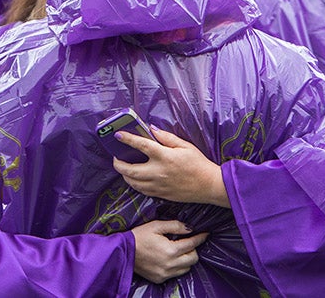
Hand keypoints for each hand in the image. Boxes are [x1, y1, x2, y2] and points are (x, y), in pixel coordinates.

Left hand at [113, 128, 228, 207]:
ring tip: (123, 168)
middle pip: (130, 170)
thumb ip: (167, 137)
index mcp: (164, 157)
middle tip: (116, 157)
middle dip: (118, 163)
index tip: (118, 135)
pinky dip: (134, 184)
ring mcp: (158, 185)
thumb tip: (152, 130)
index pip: (141, 145)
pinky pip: (141, 190)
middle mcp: (158, 172)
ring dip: (124, 175)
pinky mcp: (160, 194)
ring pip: (132, 182)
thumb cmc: (198, 164)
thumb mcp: (185, 146)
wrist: (208, 185)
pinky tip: (135, 178)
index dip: (128, 139)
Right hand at [131, 220, 207, 283]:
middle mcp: (170, 264)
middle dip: (194, 249)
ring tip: (180, 251)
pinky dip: (177, 267)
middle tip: (188, 242)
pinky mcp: (160, 279)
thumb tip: (190, 228)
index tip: (206, 234)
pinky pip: (176, 274)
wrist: (123, 251)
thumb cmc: (139, 236)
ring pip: (186, 268)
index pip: (192, 244)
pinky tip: (171, 259)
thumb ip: (175, 226)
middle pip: (193, 259)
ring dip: (186, 259)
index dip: (200, 238)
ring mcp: (165, 274)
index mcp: (170, 250)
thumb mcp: (156, 225)